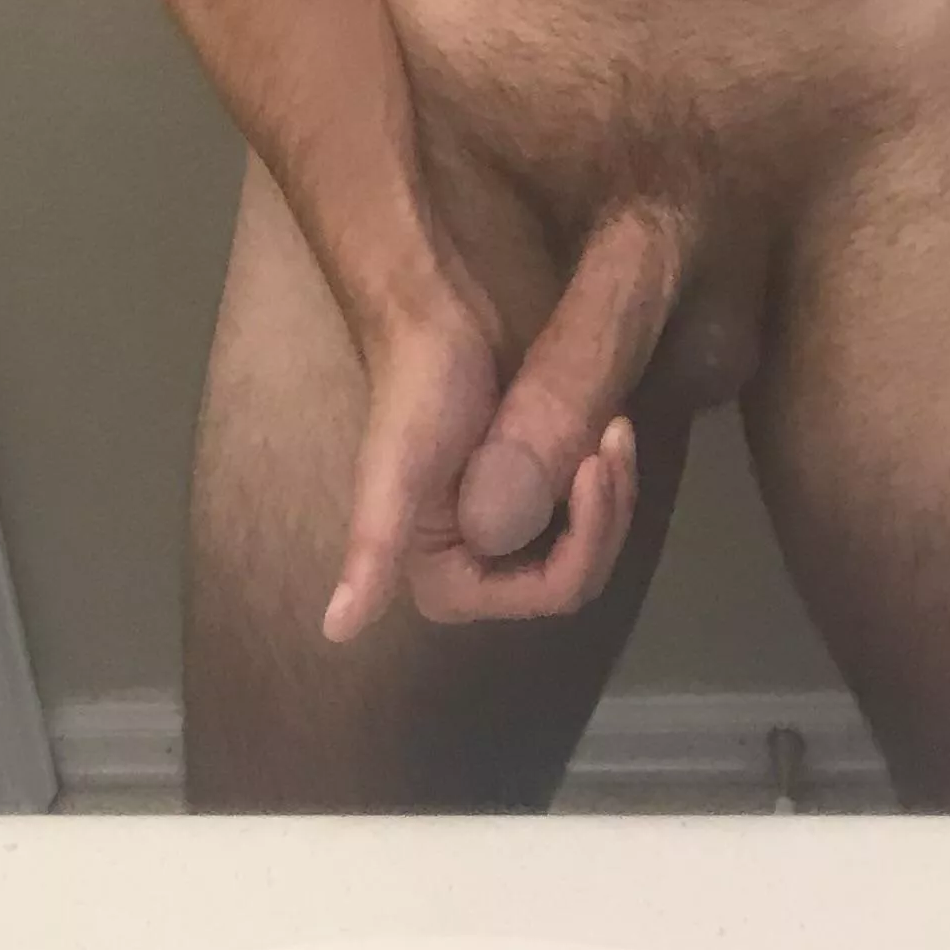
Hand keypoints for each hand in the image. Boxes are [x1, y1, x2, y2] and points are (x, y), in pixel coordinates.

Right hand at [322, 207, 684, 641]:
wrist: (435, 317)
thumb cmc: (415, 390)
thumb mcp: (393, 473)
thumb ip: (370, 551)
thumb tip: (334, 632)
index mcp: (445, 580)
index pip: (546, 592)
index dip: (583, 543)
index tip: (593, 469)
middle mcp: (479, 568)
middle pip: (576, 571)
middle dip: (605, 514)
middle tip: (613, 443)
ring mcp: (510, 531)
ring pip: (589, 542)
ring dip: (611, 491)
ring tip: (615, 431)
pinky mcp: (530, 493)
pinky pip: (586, 509)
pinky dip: (604, 475)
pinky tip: (610, 432)